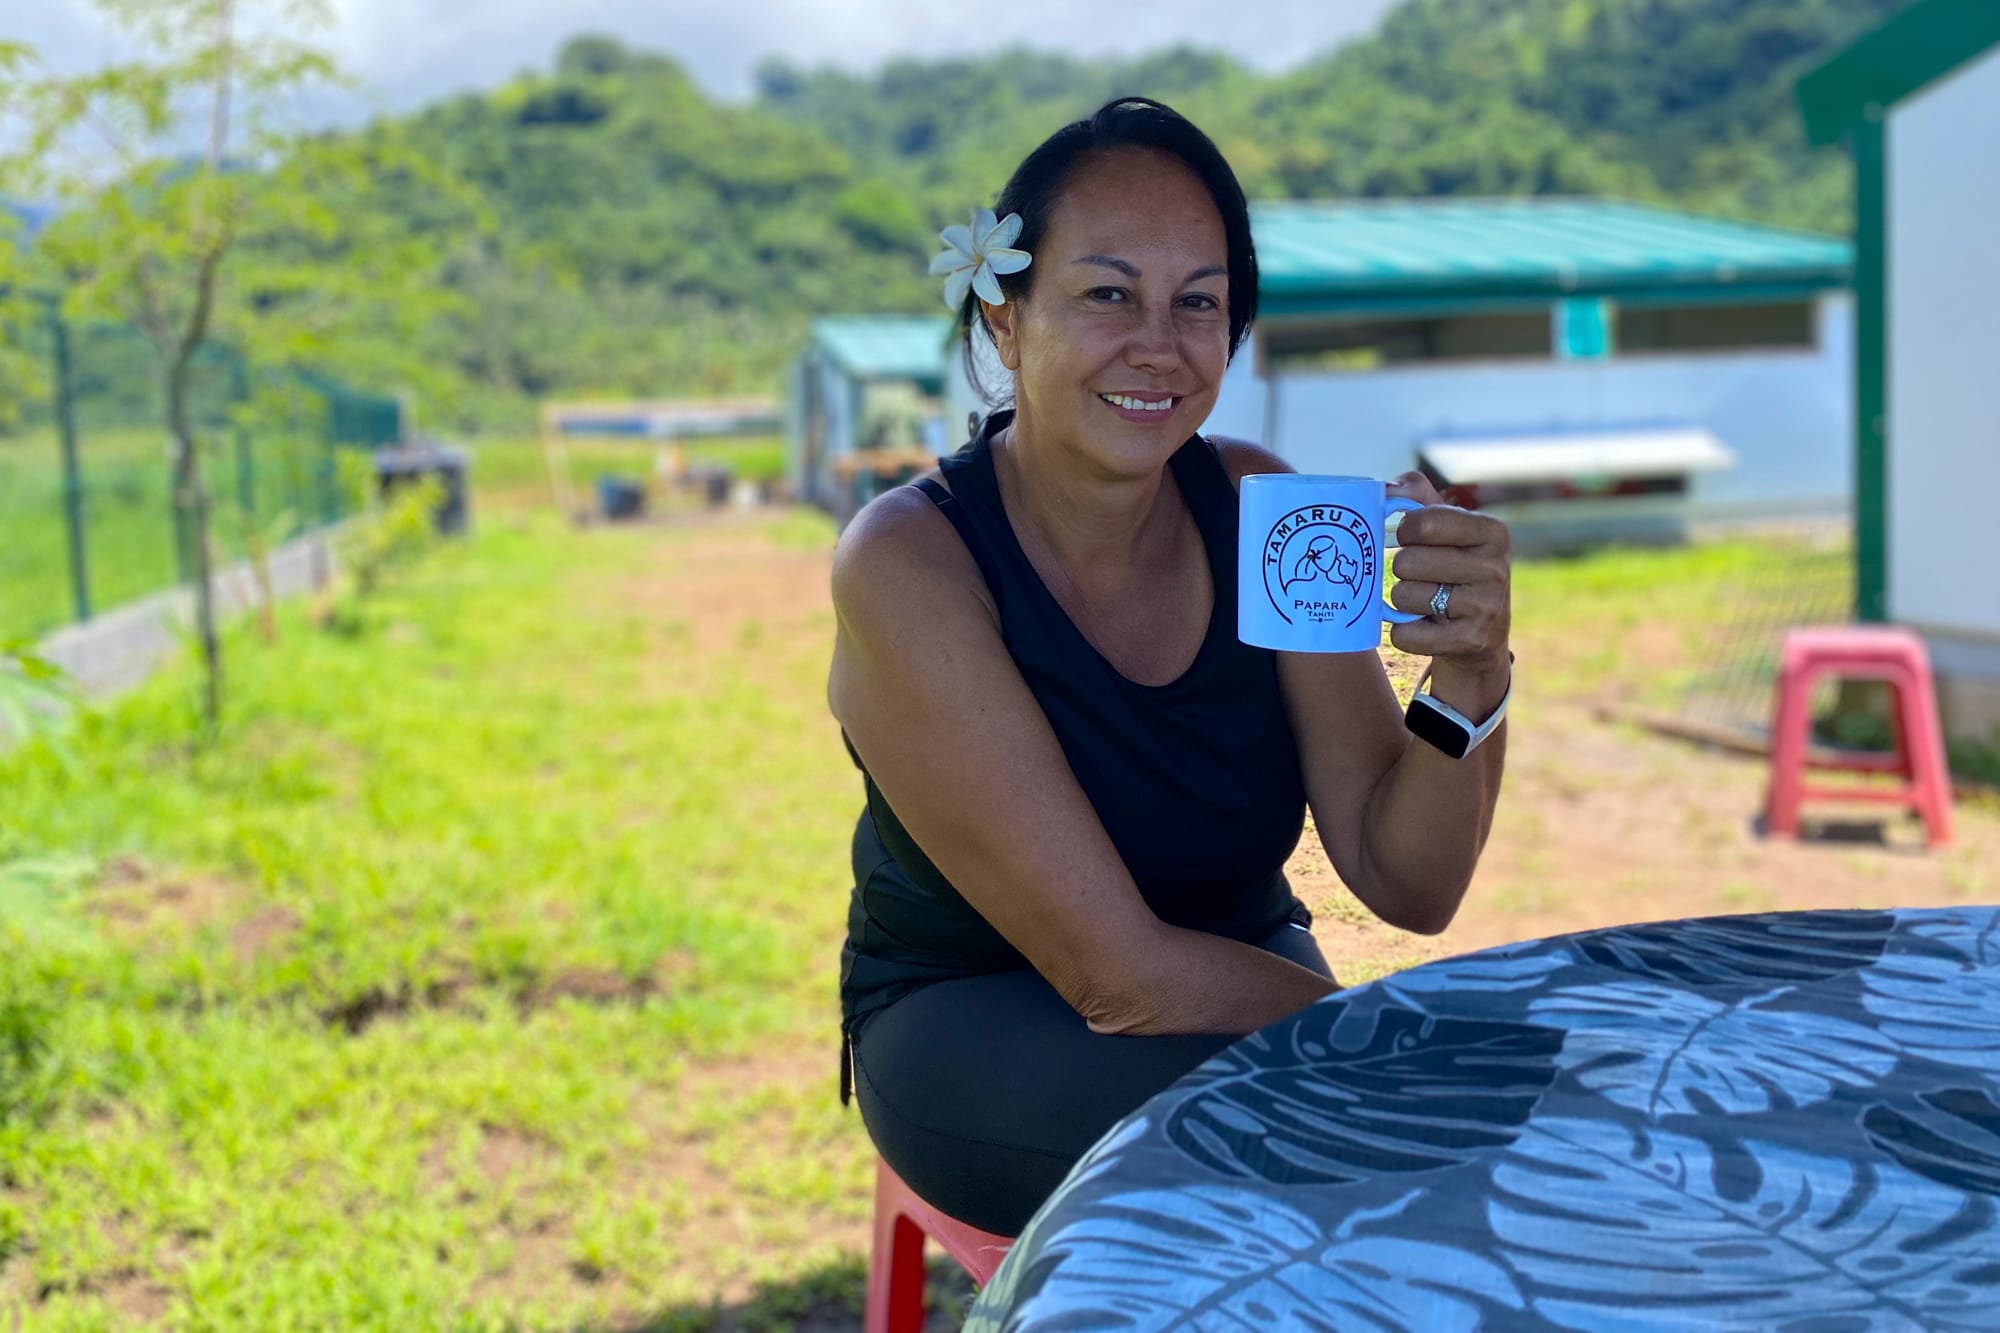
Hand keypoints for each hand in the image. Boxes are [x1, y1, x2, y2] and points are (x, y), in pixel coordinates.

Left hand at [1383, 472, 1511, 678]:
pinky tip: (1425, 628)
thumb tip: (1388, 488)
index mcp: (1492, 532)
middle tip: (1421, 577)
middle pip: (1407, 562)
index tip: (1412, 539)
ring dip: (1403, 601)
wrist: (1478, 638)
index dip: (1405, 532)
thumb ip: (1418, 498)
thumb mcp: (1448, 530)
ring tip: (1426, 603)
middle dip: (1403, 571)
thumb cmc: (1454, 570)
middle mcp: (1496, 568)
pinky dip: (1404, 633)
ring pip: (1403, 597)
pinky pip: (1404, 634)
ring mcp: (1486, 607)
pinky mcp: (1469, 641)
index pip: (1424, 522)